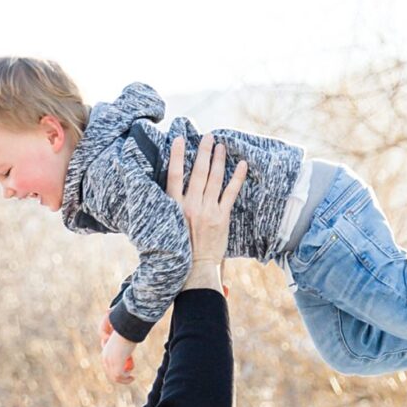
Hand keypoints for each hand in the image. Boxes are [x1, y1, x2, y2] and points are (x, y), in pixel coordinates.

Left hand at [101, 327, 137, 384]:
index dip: (117, 372)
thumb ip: (123, 350)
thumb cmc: (126, 335)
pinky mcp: (116, 365)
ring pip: (115, 377)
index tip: (127, 371)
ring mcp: (110, 363)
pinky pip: (120, 377)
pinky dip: (126, 379)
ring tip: (132, 378)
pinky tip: (132, 377)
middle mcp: (105, 359)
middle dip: (121, 378)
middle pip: (111, 375)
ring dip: (124, 380)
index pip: (109, 368)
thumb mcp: (123, 344)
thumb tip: (126, 354)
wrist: (126, 331)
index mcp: (105, 354)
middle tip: (131, 377)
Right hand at [167, 132, 246, 277]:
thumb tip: (165, 192)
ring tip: (220, 146)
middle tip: (208, 137)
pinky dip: (237, 177)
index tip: (179, 139)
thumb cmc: (179, 249)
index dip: (176, 156)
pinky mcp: (221, 217)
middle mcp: (190, 206)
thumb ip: (169, 209)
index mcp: (173, 208)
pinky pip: (231, 192)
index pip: (173, 176)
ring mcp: (207, 210)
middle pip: (197, 172)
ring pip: (214, 178)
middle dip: (203, 152)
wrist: (194, 269)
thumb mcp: (166, 227)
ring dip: (218, 159)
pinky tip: (241, 164)